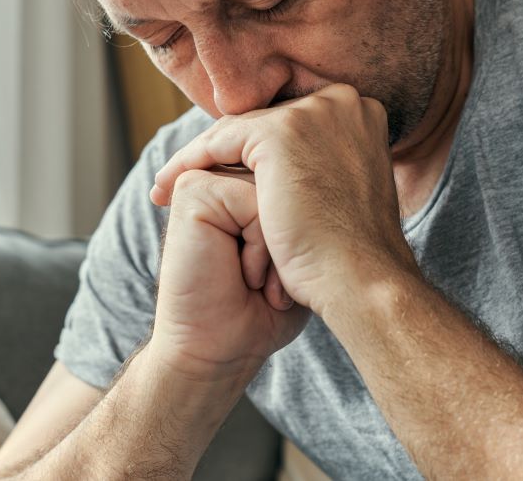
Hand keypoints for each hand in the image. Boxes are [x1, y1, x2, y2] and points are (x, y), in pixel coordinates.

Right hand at [149, 169, 308, 380]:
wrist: (222, 350)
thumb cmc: (264, 311)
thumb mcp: (297, 253)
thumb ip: (304, 211)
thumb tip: (330, 173)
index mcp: (247, 188)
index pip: (298, 183)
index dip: (300, 235)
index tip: (272, 280)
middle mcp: (225, 178)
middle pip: (287, 182)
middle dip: (287, 239)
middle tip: (262, 285)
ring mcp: (206, 183)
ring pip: (274, 189)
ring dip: (276, 246)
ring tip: (256, 281)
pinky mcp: (193, 193)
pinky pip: (253, 201)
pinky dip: (259, 247)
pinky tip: (244, 275)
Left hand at [150, 84, 416, 315]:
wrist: (361, 282)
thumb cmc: (354, 254)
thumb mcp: (345, 194)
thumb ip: (324, 166)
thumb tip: (299, 166)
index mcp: (361, 113)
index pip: (291, 122)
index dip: (254, 152)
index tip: (225, 176)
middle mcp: (342, 102)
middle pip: (263, 122)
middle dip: (225, 152)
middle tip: (187, 178)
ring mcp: (313, 113)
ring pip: (238, 130)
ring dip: (200, 158)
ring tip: (168, 187)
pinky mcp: (281, 132)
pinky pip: (219, 142)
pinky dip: (190, 162)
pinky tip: (168, 185)